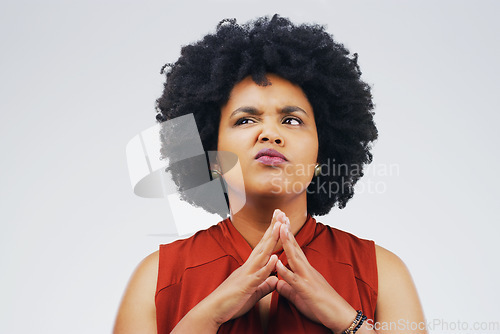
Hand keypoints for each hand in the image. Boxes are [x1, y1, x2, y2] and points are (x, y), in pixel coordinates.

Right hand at [200, 210, 285, 326]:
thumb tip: (276, 280)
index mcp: (250, 268)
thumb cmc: (231, 302)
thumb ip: (264, 285)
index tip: (279, 220)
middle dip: (273, 229)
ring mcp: (247, 275)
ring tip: (279, 226)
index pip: (263, 247)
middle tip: (280, 212)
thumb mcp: (253, 293)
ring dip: (271, 240)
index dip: (272, 233)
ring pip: (261, 255)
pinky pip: (258, 275)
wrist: (212, 311)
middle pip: (263, 244)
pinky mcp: (246, 286)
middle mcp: (248, 267)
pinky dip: (267, 266)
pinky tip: (275, 257)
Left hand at [275, 215, 355, 332]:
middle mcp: (307, 271)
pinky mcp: (307, 291)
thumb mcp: (300, 296)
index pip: (295, 250)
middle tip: (280, 216)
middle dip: (287, 232)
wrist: (341, 317)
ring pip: (295, 258)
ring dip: (287, 243)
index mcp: (305, 271)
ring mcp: (308, 279)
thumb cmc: (322, 307)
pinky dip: (285, 271)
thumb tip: (276, 283)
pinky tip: (277, 263)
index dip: (287, 237)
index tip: (281, 223)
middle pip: (295, 248)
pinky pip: (294, 280)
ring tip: (280, 229)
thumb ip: (288, 288)